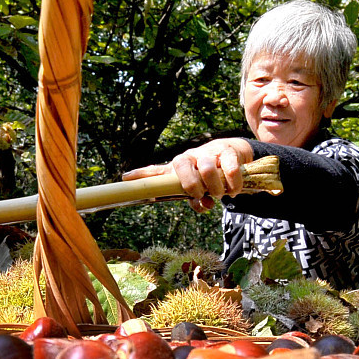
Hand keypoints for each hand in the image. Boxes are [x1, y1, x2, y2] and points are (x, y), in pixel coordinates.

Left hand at [123, 139, 253, 213]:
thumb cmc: (211, 174)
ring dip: (215, 187)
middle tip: (203, 195)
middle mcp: (190, 157)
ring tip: (221, 194)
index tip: (124, 177)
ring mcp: (209, 152)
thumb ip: (196, 200)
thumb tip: (203, 207)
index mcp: (178, 167)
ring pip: (206, 169)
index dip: (141, 174)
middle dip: (193, 186)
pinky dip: (232, 183)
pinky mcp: (227, 151)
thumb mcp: (200, 188)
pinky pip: (229, 168)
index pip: (157, 170)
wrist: (234, 154)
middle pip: (183, 168)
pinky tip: (234, 190)